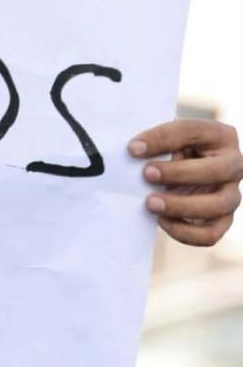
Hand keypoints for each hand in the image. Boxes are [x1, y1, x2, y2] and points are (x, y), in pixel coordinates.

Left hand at [129, 119, 241, 247]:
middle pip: (215, 171)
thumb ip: (158, 141)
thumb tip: (134, 150)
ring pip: (217, 205)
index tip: (133, 148)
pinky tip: (163, 221)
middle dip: (178, 174)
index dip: (162, 139)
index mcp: (221, 136)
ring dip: (181, 206)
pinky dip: (185, 232)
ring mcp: (231, 194)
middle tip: (147, 175)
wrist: (186, 171)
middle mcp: (234, 165)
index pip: (192, 132)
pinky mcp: (223, 220)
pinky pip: (210, 234)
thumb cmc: (176, 150)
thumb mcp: (171, 138)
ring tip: (151, 204)